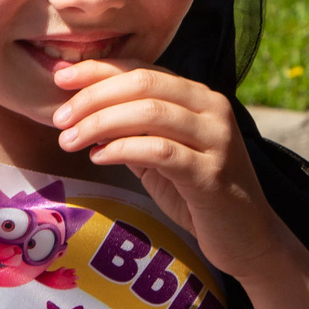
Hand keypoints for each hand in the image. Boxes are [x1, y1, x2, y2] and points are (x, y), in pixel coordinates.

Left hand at [50, 61, 289, 281]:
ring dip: (100, 123)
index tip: (60, 79)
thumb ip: (131, 131)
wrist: (247, 239)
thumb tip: (80, 112)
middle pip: (143, 83)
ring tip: (69, 141)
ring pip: (150, 112)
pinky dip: (123, 148)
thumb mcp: (161, 156)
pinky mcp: (212, 173)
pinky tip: (98, 157)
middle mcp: (211, 108)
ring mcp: (216, 139)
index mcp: (198, 96)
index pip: (142, 69)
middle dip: (93, 96)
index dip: (98, 70)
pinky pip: (160, 150)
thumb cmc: (198, 195)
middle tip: (60, 118)